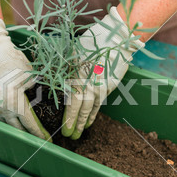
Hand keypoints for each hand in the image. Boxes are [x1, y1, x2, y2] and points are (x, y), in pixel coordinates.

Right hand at [0, 18, 50, 139]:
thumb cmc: (13, 61)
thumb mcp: (31, 75)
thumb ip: (39, 90)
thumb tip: (46, 98)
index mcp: (15, 103)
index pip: (30, 124)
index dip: (40, 134)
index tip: (49, 141)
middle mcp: (3, 108)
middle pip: (18, 130)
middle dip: (30, 137)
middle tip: (41, 141)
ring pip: (8, 125)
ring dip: (19, 130)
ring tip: (30, 134)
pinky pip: (2, 117)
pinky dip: (11, 122)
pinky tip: (17, 122)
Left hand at [61, 7, 143, 139]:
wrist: (117, 39)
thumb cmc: (91, 43)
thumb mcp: (73, 56)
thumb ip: (67, 73)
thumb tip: (60, 86)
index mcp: (79, 79)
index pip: (73, 106)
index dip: (69, 120)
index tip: (65, 131)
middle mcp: (91, 87)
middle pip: (83, 111)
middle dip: (77, 125)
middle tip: (72, 137)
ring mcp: (103, 87)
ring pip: (93, 108)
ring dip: (87, 121)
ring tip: (82, 130)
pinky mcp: (111, 85)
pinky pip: (101, 101)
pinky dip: (95, 111)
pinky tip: (92, 117)